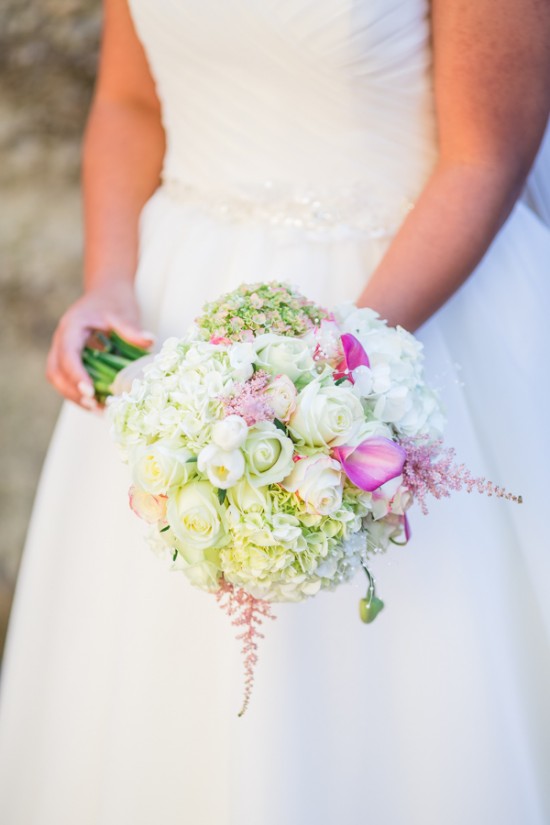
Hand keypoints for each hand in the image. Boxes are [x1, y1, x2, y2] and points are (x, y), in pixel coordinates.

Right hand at [46, 281, 154, 408]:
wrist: (106, 292)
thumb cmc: (114, 301)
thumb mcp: (124, 312)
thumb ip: (132, 328)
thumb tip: (149, 341)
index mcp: (72, 327)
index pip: (68, 354)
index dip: (76, 375)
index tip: (90, 391)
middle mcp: (61, 339)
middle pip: (56, 371)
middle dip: (72, 391)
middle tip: (94, 405)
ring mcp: (62, 349)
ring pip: (57, 378)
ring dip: (73, 396)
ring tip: (97, 410)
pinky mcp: (69, 357)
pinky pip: (66, 379)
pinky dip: (77, 392)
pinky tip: (96, 403)